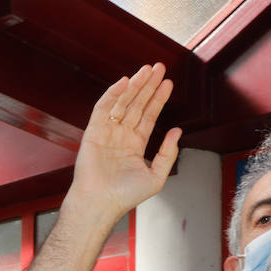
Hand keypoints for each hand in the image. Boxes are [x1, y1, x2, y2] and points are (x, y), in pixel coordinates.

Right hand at [63, 63, 182, 233]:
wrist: (101, 203)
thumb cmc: (125, 196)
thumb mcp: (156, 176)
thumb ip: (168, 154)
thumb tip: (177, 131)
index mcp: (135, 145)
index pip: (149, 116)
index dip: (158, 98)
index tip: (168, 83)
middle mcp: (121, 136)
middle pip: (137, 104)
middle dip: (148, 86)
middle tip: (159, 67)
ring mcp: (107, 132)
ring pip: (122, 102)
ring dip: (134, 85)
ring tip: (147, 70)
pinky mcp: (93, 132)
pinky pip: (103, 108)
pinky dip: (113, 94)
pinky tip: (125, 82)